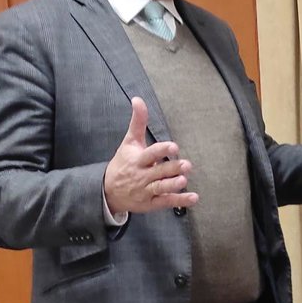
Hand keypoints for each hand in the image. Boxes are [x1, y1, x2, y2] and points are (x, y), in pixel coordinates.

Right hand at [104, 97, 198, 214]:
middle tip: (186, 165)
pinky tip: (193, 198)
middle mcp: (142, 175)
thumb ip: (137, 122)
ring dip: (173, 185)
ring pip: (160, 188)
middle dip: (172, 169)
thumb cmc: (123, 163)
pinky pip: (166, 202)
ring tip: (184, 180)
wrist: (108, 191)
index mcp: (137, 160)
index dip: (162, 150)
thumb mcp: (129, 142)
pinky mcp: (151, 203)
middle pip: (158, 172)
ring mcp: (146, 190)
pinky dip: (180, 200)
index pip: (150, 154)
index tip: (174, 146)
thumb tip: (137, 99)